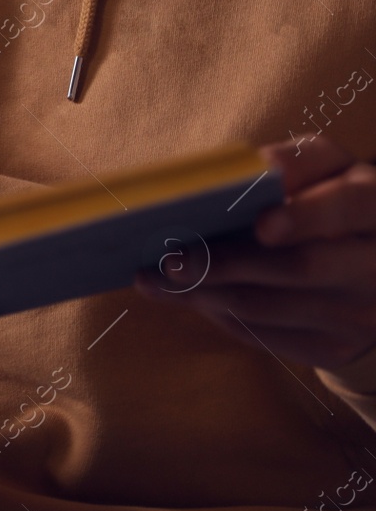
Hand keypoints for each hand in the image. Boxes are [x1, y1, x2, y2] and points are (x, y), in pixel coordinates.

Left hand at [135, 137, 375, 372]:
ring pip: (270, 308)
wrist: (373, 268)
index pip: (348, 209)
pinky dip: (217, 313)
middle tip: (171, 260)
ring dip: (205, 293)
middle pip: (298, 268)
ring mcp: (358, 317)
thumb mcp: (329, 170)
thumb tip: (258, 170)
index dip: (307, 217)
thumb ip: (297, 162)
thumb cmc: (333, 198)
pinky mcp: (332, 348)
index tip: (263, 225)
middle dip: (227, 263)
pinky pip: (263, 335)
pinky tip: (184, 296)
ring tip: (155, 278)